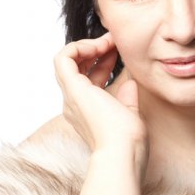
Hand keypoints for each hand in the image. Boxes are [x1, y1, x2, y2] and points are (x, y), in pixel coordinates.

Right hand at [54, 32, 147, 171]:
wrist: (122, 153)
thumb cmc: (129, 142)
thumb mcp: (130, 115)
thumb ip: (127, 99)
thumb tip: (129, 83)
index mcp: (88, 112)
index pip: (90, 79)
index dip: (104, 62)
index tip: (120, 53)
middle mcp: (75, 104)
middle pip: (78, 69)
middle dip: (96, 51)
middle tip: (114, 42)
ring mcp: (71, 97)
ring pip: (67, 62)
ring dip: (88, 46)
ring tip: (108, 41)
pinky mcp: (72, 89)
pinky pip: (63, 58)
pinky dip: (78, 47)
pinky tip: (99, 46)